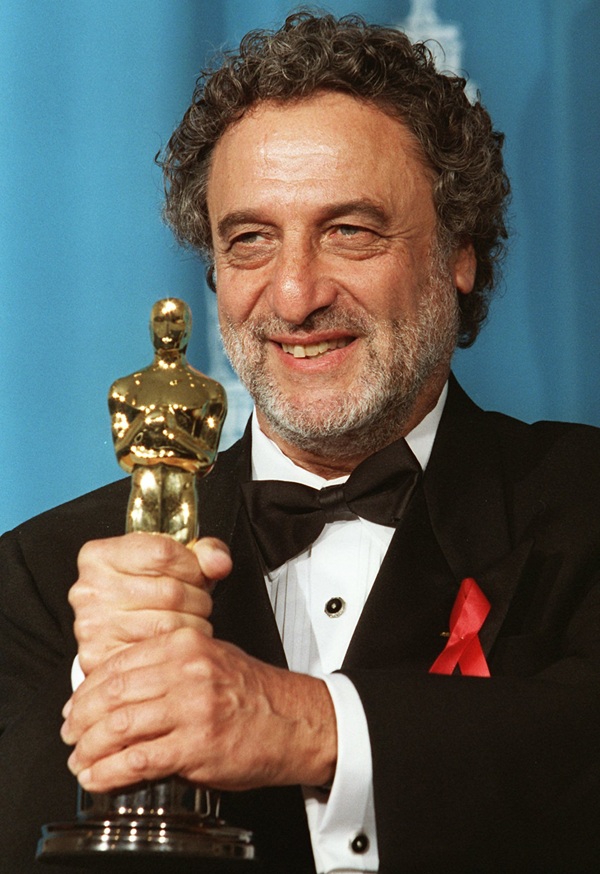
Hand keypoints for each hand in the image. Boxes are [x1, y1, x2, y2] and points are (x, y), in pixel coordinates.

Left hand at [61, 627, 336, 793]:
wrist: (296, 721)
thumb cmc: (255, 692)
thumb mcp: (210, 658)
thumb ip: (167, 664)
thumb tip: (119, 682)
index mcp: (186, 645)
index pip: (118, 664)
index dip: (87, 689)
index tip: (75, 705)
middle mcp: (187, 671)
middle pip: (112, 695)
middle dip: (80, 720)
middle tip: (70, 735)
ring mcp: (192, 708)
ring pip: (118, 727)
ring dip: (89, 749)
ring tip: (80, 760)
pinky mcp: (197, 745)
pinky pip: (138, 761)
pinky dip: (109, 773)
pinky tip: (98, 778)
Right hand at [69, 533, 231, 674]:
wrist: (118, 637)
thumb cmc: (147, 594)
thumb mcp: (172, 562)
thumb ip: (203, 553)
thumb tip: (219, 563)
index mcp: (100, 556)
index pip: (163, 552)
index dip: (192, 565)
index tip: (196, 573)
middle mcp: (90, 590)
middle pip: (171, 591)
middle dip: (197, 598)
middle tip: (194, 603)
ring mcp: (93, 626)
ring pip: (171, 624)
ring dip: (193, 625)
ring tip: (185, 621)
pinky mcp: (102, 659)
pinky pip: (162, 652)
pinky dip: (179, 649)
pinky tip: (174, 641)